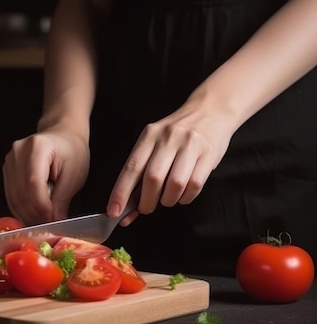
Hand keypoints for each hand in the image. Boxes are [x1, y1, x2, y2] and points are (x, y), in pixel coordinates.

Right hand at [3, 128, 89, 224]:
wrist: (63, 135)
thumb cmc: (71, 150)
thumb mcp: (74, 174)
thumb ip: (62, 199)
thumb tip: (54, 221)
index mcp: (37, 147)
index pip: (33, 184)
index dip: (41, 207)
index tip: (52, 220)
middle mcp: (18, 152)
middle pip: (20, 192)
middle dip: (35, 214)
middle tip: (49, 225)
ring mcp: (10, 160)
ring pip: (13, 197)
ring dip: (28, 215)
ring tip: (44, 222)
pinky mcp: (8, 170)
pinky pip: (11, 196)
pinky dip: (22, 209)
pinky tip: (34, 215)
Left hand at [106, 97, 236, 224]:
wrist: (211, 111)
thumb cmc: (177, 135)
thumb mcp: (155, 143)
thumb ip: (141, 172)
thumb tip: (125, 207)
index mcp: (149, 136)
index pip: (131, 168)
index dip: (121, 193)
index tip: (113, 212)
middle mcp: (168, 138)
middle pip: (152, 178)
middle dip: (146, 202)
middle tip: (146, 208)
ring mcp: (190, 145)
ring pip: (175, 184)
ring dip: (168, 200)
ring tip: (167, 199)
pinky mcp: (208, 154)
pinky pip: (195, 185)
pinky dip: (186, 197)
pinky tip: (183, 194)